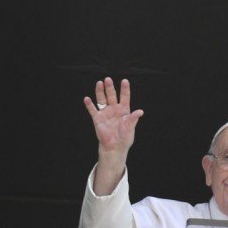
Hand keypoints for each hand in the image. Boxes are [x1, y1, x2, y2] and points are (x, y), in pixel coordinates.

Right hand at [83, 77, 143, 194]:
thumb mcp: (130, 128)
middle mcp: (114, 109)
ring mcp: (105, 113)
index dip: (125, 89)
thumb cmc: (125, 138)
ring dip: (100, 91)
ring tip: (99, 83)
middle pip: (112, 95)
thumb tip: (140, 111)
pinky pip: (93, 110)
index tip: (124, 81)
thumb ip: (133, 119)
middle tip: (108, 79)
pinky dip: (89, 105)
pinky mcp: (97, 119)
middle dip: (110, 88)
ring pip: (102, 99)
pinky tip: (87, 99)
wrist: (115, 148)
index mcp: (124, 110)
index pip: (124, 97)